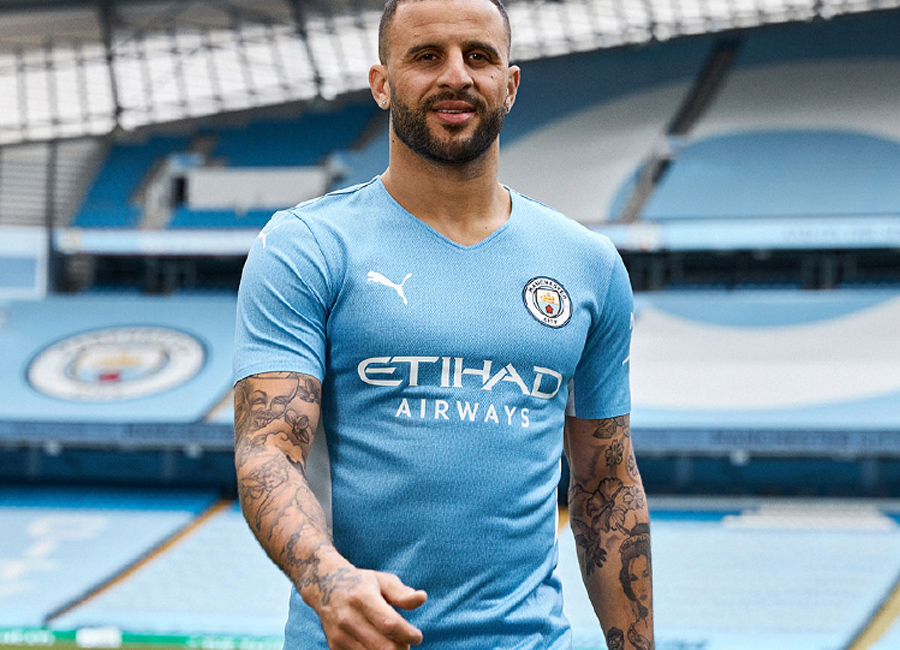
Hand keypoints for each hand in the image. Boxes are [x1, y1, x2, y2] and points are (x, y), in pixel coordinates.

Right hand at [305, 558, 427, 649]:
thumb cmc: (361, 583)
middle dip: (402, 649)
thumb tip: (422, 598)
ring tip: (394, 644)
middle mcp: (348, 618)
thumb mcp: (382, 581)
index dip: (408, 634)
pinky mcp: (335, 647)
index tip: (417, 636)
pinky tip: (380, 646)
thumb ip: (402, 593)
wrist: (324, 587)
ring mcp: (340, 635)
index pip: (389, 624)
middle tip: (406, 643)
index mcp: (362, 597)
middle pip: (382, 647)